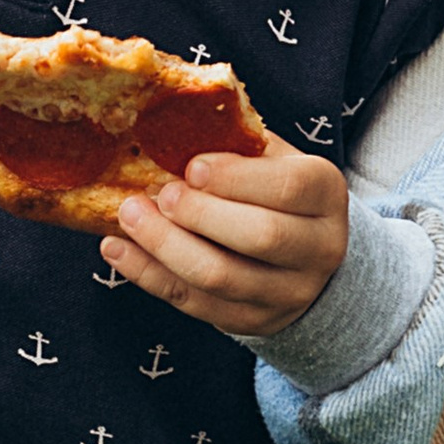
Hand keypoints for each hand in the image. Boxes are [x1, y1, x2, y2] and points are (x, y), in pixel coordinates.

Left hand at [99, 137, 349, 340]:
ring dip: (166, 247)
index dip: (237, 178)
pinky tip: (118, 250)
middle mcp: (318, 247)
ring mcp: (289, 292)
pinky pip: (196, 304)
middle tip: (159, 194)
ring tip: (129, 216)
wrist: (307, 253)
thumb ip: (236, 144)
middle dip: (200, 215)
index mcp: (325, 193)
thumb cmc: (275, 189)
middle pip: (260, 237)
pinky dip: (150, 276)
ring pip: (223, 278)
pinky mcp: (253, 321)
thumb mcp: (272, 156)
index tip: (192, 166)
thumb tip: (171, 123)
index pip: (289, 188)